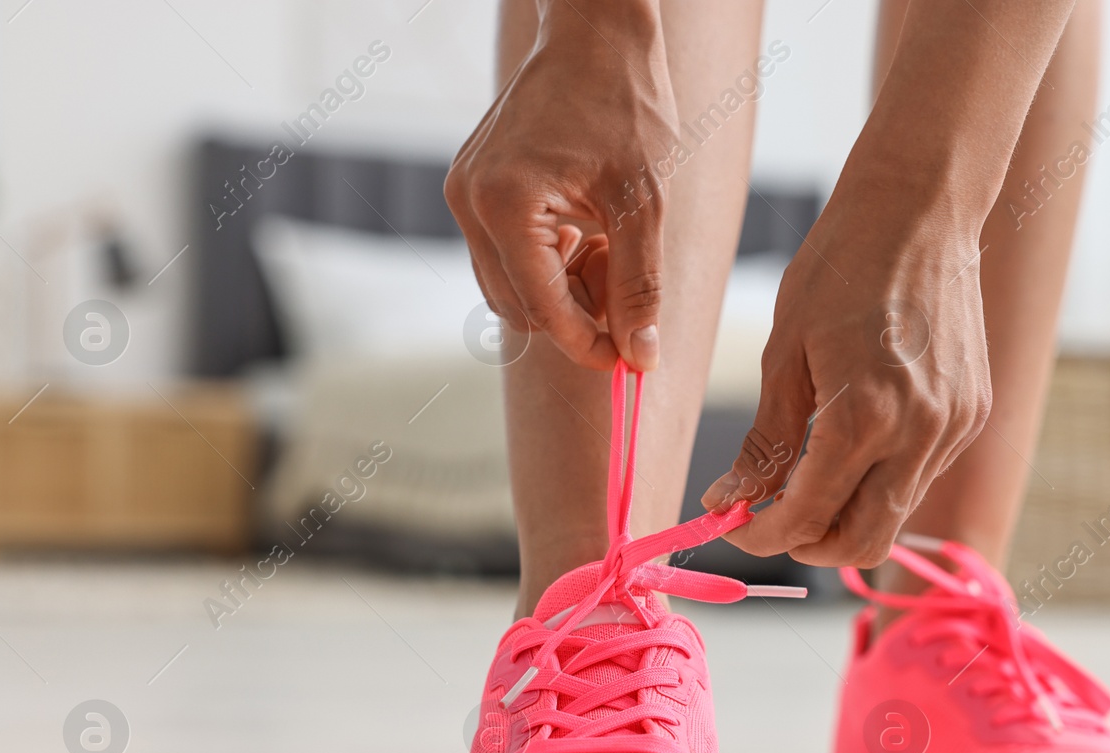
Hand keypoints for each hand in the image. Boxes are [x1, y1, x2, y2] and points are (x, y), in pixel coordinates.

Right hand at [444, 0, 676, 370]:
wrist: (595, 37)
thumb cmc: (624, 105)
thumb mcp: (644, 203)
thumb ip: (639, 285)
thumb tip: (641, 356)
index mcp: (506, 205)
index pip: (544, 310)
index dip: (589, 344)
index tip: (629, 358)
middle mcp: (471, 203)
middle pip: (520, 309)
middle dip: (575, 316)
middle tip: (626, 290)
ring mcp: (465, 195)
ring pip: (509, 288)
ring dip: (560, 291)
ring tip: (607, 250)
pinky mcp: (473, 188)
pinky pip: (504, 255)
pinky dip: (545, 263)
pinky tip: (585, 231)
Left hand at [700, 179, 991, 567]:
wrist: (921, 210)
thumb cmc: (840, 268)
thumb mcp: (784, 354)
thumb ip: (764, 442)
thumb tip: (730, 502)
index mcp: (863, 417)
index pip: (806, 517)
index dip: (760, 535)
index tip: (731, 526)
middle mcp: (919, 433)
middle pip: (863, 544)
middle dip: (808, 544)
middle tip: (769, 519)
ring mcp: (954, 427)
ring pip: (895, 516)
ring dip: (845, 515)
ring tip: (804, 478)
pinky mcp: (972, 415)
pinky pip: (920, 477)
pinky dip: (880, 481)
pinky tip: (852, 445)